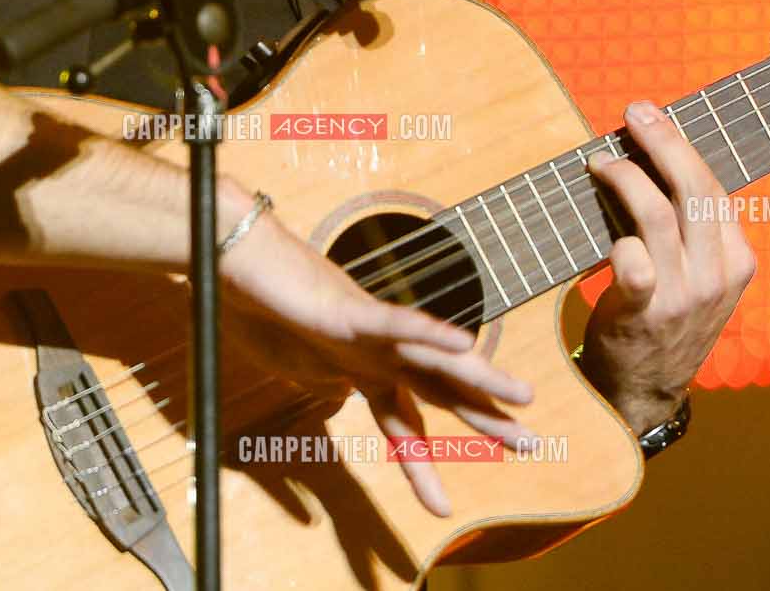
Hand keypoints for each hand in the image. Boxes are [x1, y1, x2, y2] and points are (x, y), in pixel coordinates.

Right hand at [217, 197, 536, 515]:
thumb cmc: (262, 309)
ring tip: (524, 397)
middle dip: (485, 419)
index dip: (423, 466)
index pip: (403, 423)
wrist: (238, 262)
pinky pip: (398, 323)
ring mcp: (369, 331)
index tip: (440, 508)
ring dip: (483, 378)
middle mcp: (376, 352)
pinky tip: (464, 342)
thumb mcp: (294, 367)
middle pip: (440, 391)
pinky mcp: (352, 310)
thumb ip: (322, 383)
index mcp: (361, 371)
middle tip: (531, 444)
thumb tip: (340, 397)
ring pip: (436, 358)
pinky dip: (430, 334)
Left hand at [580, 100, 756, 432]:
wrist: (646, 388)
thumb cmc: (666, 316)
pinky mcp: (644, 314)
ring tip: (601, 162)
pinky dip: (616, 236)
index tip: (653, 115)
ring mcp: (683, 298)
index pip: (715, 187)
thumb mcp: (699, 275)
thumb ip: (691, 228)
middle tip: (635, 114)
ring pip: (658, 216)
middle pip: (694, 190)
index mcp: (738, 261)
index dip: (681, 145)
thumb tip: (655, 154)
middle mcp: (716, 277)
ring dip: (626, 178)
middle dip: (662, 142)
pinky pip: (632, 261)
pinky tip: (603, 222)